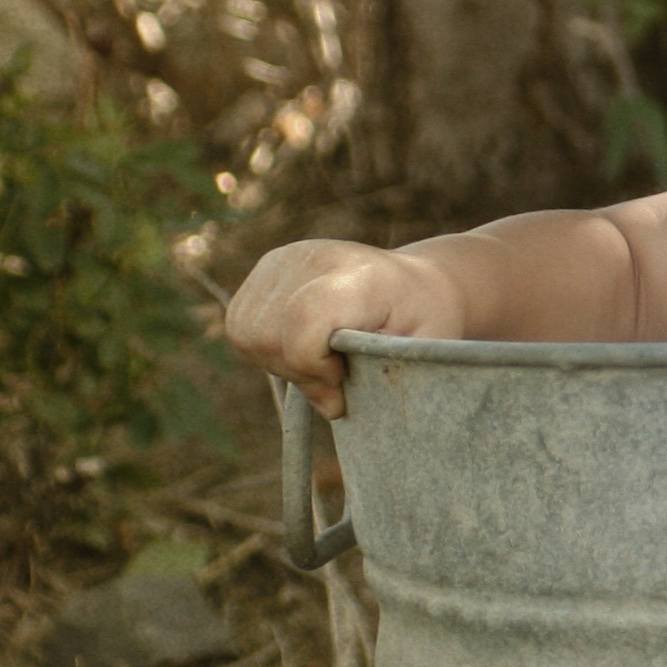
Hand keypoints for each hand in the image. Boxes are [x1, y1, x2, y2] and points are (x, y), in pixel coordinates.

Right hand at [224, 239, 467, 418]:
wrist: (418, 283)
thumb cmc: (426, 322)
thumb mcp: (424, 354)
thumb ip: (379, 380)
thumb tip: (332, 408)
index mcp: (362, 276)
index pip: (304, 320)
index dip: (313, 364)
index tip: (342, 379)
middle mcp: (314, 257)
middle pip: (267, 333)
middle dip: (297, 370)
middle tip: (337, 376)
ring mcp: (284, 259)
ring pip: (247, 332)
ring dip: (279, 361)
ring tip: (323, 359)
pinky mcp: (267, 266)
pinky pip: (240, 324)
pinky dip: (266, 347)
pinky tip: (304, 345)